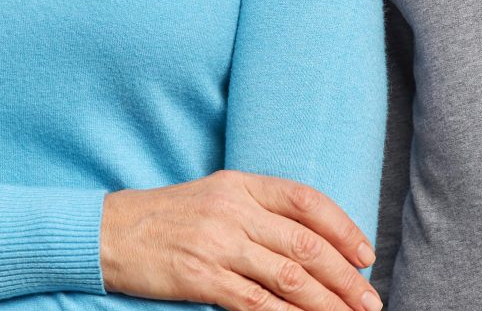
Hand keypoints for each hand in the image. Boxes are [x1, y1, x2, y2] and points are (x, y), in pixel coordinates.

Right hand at [101, 169, 381, 310]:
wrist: (111, 232)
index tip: (367, 255)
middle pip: (306, 244)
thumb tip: (315, 242)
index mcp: (242, 183)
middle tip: (369, 300)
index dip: (343, 228)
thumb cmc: (170, 216)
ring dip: (326, 303)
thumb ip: (262, 210)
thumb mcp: (218, 195)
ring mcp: (218, 243)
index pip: (307, 201)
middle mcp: (234, 209)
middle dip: (345, 277)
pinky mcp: (201, 277)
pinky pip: (255, 302)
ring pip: (288, 276)